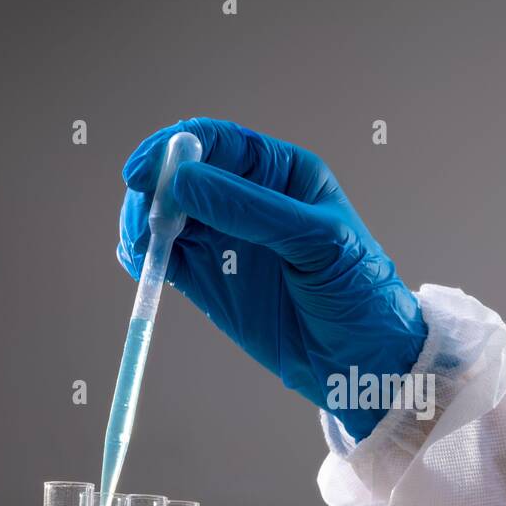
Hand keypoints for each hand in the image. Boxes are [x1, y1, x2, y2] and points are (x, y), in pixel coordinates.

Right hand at [117, 117, 427, 441]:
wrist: (363, 363)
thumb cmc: (358, 294)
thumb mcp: (318, 243)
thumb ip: (252, 210)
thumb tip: (183, 183)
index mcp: (281, 174)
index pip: (217, 142)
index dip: (175, 149)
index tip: (145, 174)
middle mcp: (246, 198)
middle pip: (180, 174)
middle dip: (153, 188)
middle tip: (145, 219)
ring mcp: (223, 238)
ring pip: (164, 213)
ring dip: (143, 222)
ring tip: (143, 246)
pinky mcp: (207, 278)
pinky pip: (163, 255)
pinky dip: (144, 253)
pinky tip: (143, 262)